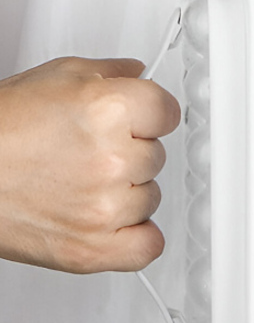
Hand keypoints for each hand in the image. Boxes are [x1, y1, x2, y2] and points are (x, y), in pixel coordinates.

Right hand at [0, 57, 179, 272]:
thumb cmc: (0, 129)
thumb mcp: (56, 77)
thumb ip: (110, 71)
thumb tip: (140, 73)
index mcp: (107, 110)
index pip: (168, 111)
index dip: (153, 114)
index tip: (144, 120)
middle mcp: (111, 159)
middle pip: (157, 156)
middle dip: (131, 152)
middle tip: (90, 153)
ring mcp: (104, 208)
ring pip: (151, 197)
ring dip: (127, 192)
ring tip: (82, 183)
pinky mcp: (93, 250)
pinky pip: (148, 245)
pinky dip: (136, 237)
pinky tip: (113, 222)